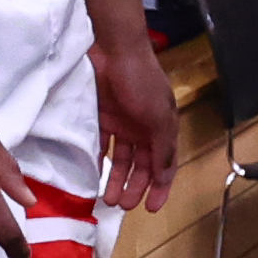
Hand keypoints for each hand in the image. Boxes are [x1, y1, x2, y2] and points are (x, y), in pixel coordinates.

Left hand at [90, 14, 181, 213]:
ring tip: (107, 199)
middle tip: (122, 207)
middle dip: (134, 187)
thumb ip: (162, 148)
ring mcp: (123, 122)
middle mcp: (144, 128)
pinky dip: (98, 160)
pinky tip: (93, 175)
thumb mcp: (159, 117)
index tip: (150, 209)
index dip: (159, 188)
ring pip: (121, 158)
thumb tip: (164, 176)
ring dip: (116, 179)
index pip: (164, 165)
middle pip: (141, 165)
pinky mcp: (102, 116)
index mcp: (163, 128)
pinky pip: (101, 144)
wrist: (113, 48)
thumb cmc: (141, 80)